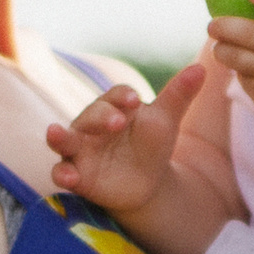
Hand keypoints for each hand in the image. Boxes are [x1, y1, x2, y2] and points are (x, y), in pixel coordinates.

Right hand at [46, 63, 204, 215]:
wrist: (145, 183)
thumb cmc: (151, 146)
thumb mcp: (165, 122)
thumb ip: (179, 96)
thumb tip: (200, 69)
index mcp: (115, 107)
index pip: (116, 96)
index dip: (123, 97)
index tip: (136, 101)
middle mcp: (91, 124)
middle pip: (91, 115)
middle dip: (101, 117)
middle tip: (118, 122)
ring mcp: (80, 149)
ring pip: (65, 138)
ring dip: (59, 136)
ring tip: (53, 132)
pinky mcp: (76, 174)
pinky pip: (61, 171)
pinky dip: (62, 173)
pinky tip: (68, 177)